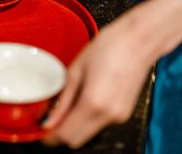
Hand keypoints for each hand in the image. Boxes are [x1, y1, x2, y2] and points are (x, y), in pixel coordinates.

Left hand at [41, 16, 154, 148]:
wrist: (139, 40)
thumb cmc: (110, 46)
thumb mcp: (77, 69)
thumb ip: (63, 99)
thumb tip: (49, 119)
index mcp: (93, 103)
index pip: (66, 135)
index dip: (50, 137)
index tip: (42, 130)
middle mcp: (108, 115)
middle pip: (77, 141)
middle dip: (61, 134)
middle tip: (50, 119)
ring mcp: (119, 116)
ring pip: (89, 133)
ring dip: (75, 126)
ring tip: (69, 103)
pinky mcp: (124, 113)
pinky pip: (100, 124)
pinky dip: (88, 118)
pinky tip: (86, 99)